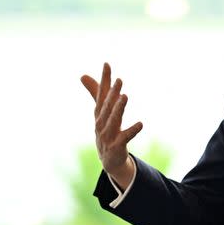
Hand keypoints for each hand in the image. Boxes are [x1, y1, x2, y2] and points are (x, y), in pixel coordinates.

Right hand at [81, 63, 142, 188]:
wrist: (108, 159)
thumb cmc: (106, 131)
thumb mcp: (101, 112)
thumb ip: (96, 93)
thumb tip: (82, 75)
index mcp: (99, 113)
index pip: (101, 93)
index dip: (104, 79)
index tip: (107, 64)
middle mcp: (101, 122)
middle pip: (107, 106)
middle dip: (112, 93)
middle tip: (120, 80)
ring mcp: (108, 135)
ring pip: (113, 120)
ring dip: (118, 108)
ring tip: (125, 96)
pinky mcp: (116, 146)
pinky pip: (125, 137)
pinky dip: (132, 131)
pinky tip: (141, 124)